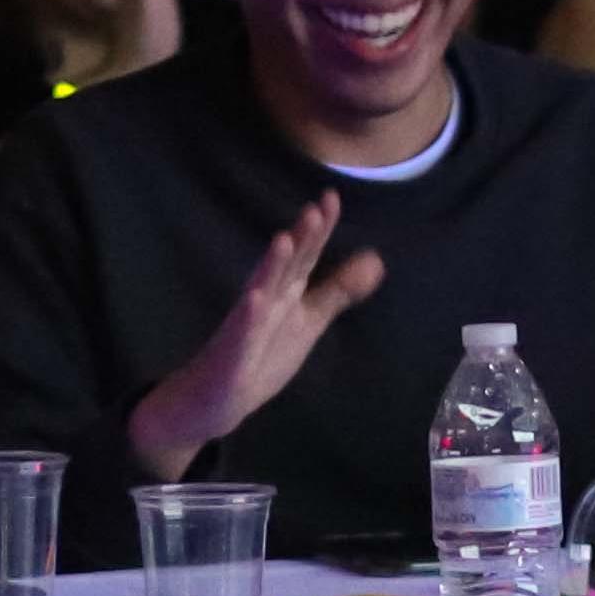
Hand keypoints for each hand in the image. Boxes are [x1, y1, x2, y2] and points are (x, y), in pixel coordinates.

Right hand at [131, 194, 384, 478]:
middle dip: (300, 239)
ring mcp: (247, 325)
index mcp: (287, 293)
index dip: (319, 229)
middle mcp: (266, 301)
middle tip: (314, 210)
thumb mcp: (309, 319)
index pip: (306, 255)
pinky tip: (253, 299)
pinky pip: (240, 334)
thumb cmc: (264, 353)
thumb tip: (376, 260)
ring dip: (272, 266)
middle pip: (286, 265)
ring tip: (284, 240)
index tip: (331, 197)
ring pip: (260, 290)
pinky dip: (247, 316)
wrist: (219, 398)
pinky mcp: (233, 353)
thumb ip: (338, 291)